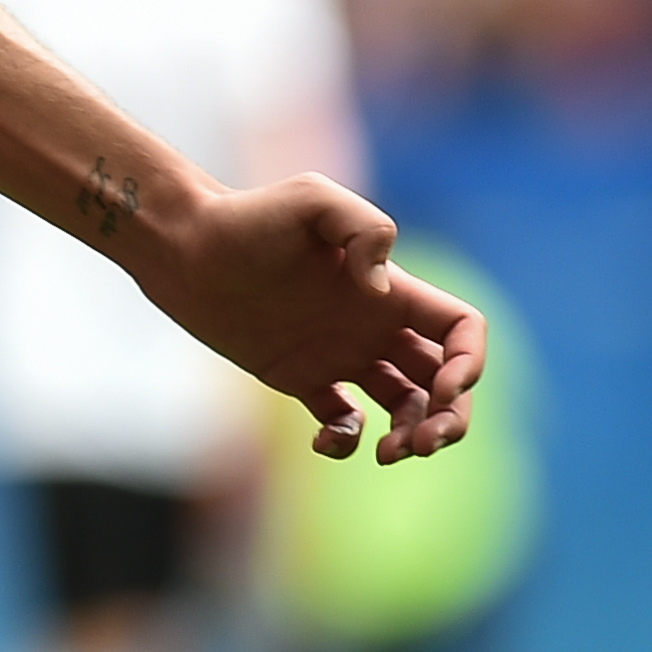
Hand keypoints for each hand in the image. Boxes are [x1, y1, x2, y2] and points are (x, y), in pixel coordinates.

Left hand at [132, 174, 486, 462]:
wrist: (181, 244)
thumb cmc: (244, 216)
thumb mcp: (310, 199)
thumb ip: (364, 227)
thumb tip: (382, 289)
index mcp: (392, 290)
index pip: (461, 330)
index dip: (470, 363)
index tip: (443, 388)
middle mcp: (373, 324)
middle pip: (443, 380)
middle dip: (450, 417)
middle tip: (422, 443)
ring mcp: (339, 351)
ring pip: (404, 406)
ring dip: (412, 436)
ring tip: (389, 452)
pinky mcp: (299, 375)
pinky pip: (342, 420)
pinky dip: (346, 441)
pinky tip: (325, 440)